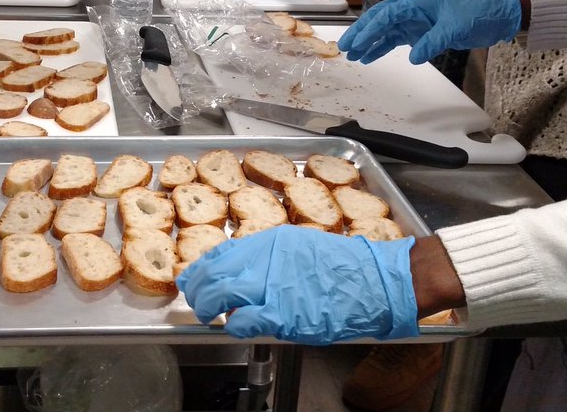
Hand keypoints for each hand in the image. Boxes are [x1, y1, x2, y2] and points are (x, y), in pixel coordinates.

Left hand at [176, 226, 418, 343]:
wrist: (374, 281)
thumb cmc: (342, 267)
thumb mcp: (300, 246)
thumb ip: (268, 255)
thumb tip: (240, 269)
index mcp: (270, 240)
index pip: (220, 252)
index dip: (200, 267)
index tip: (191, 276)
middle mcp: (266, 259)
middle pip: (214, 273)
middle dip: (198, 288)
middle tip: (196, 300)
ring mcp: (273, 286)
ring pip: (221, 295)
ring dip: (209, 307)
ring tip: (208, 314)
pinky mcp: (283, 313)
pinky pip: (244, 321)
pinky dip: (234, 325)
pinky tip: (235, 326)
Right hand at [338, 0, 521, 64]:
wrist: (496, 16)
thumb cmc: (477, 15)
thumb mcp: (455, 28)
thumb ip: (433, 42)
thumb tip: (413, 57)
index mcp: (418, 4)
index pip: (388, 14)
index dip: (370, 27)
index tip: (357, 41)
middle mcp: (413, 11)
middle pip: (380, 20)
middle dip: (362, 33)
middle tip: (345, 47)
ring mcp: (416, 22)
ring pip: (385, 31)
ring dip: (369, 42)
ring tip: (353, 55)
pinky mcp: (421, 33)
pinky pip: (396, 40)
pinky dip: (382, 48)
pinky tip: (371, 57)